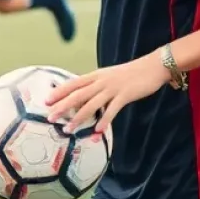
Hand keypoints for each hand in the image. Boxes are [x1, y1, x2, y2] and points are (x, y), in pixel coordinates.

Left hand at [45, 54, 168, 133]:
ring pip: (91, 104)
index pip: (73, 83)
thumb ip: (97, 85)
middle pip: (78, 94)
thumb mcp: (110, 76)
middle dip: (62, 106)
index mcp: (96, 75)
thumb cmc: (131, 73)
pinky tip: (97, 132)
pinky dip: (104, 121)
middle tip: (50, 117)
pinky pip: (112, 110)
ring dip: (79, 118)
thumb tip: (85, 96)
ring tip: (68, 129)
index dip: (60, 91)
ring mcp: (113, 88)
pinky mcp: (125, 95)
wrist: (152, 66)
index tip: (47, 100)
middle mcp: (101, 80)